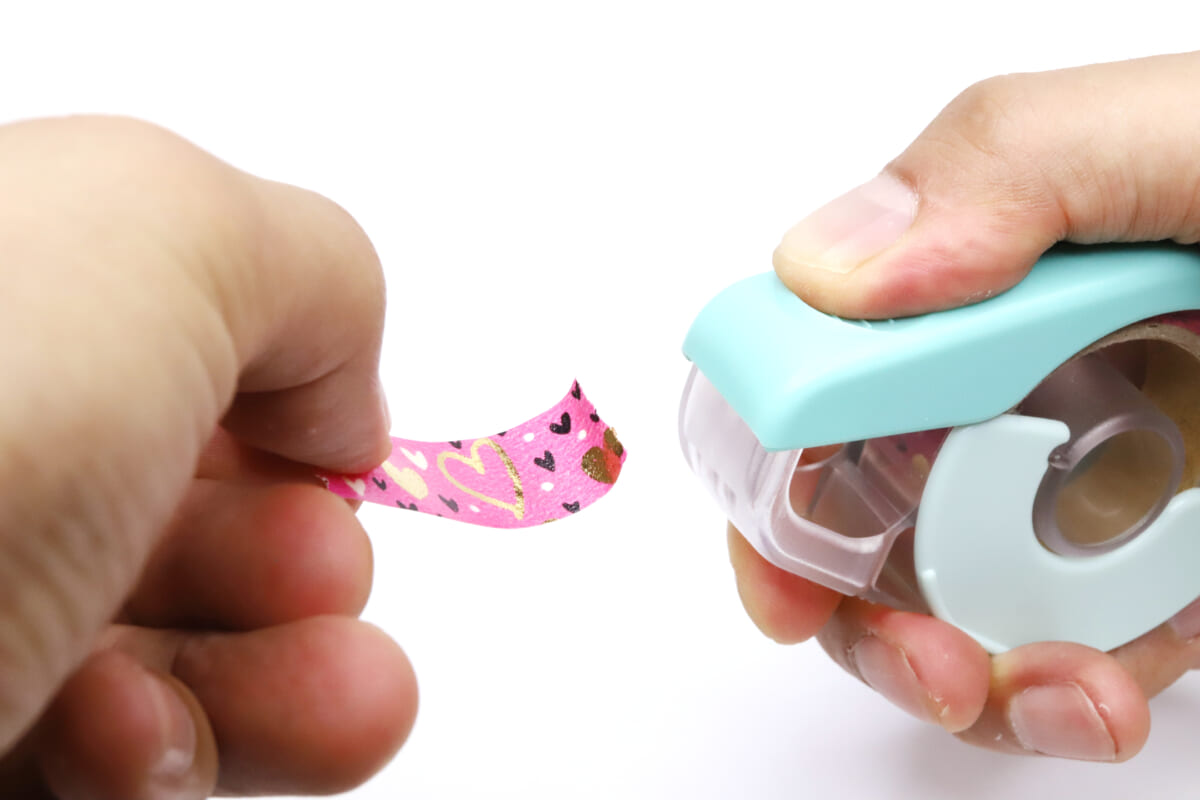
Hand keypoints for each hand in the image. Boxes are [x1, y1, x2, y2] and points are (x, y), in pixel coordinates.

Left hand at [0, 117, 416, 797]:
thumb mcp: (164, 230)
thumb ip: (308, 269)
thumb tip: (336, 396)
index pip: (149, 359)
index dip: (269, 403)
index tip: (322, 447)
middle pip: (171, 520)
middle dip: (296, 560)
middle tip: (322, 576)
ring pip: (167, 662)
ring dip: (282, 680)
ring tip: (331, 695)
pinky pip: (111, 770)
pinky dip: (174, 764)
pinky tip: (146, 751)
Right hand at [732, 51, 1199, 761]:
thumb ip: (1017, 163)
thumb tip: (824, 271)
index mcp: (1000, 263)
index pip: (828, 358)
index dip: (775, 456)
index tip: (785, 554)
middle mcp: (1029, 366)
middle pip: (863, 493)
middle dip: (852, 596)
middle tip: (915, 656)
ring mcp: (1097, 465)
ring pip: (948, 586)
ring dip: (956, 668)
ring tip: (1029, 693)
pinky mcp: (1168, 555)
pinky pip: (1070, 638)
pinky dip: (1056, 693)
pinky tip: (1089, 699)